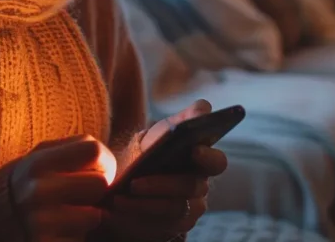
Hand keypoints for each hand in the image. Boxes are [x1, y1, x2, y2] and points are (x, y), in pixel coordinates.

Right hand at [9, 134, 113, 241]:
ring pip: (95, 215)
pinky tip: (56, 234)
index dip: (104, 161)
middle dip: (94, 191)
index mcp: (36, 164)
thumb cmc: (16, 190)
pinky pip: (81, 240)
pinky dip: (74, 238)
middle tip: (77, 197)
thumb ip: (68, 153)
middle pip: (100, 183)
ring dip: (85, 218)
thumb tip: (109, 160)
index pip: (94, 150)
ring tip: (63, 217)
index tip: (96, 170)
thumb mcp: (33, 161)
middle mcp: (38, 192)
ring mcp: (41, 224)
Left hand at [102, 100, 228, 240]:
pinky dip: (136, 213)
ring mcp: (188, 209)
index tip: (194, 149)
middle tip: (135, 182)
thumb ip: (182, 120)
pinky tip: (117, 207)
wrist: (124, 182)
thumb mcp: (158, 133)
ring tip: (120, 195)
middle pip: (191, 187)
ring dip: (143, 202)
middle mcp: (200, 187)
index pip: (217, 161)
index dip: (209, 157)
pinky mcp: (172, 227)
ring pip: (173, 207)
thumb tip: (204, 107)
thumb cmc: (146, 152)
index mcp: (201, 161)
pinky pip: (159, 225)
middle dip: (164, 183)